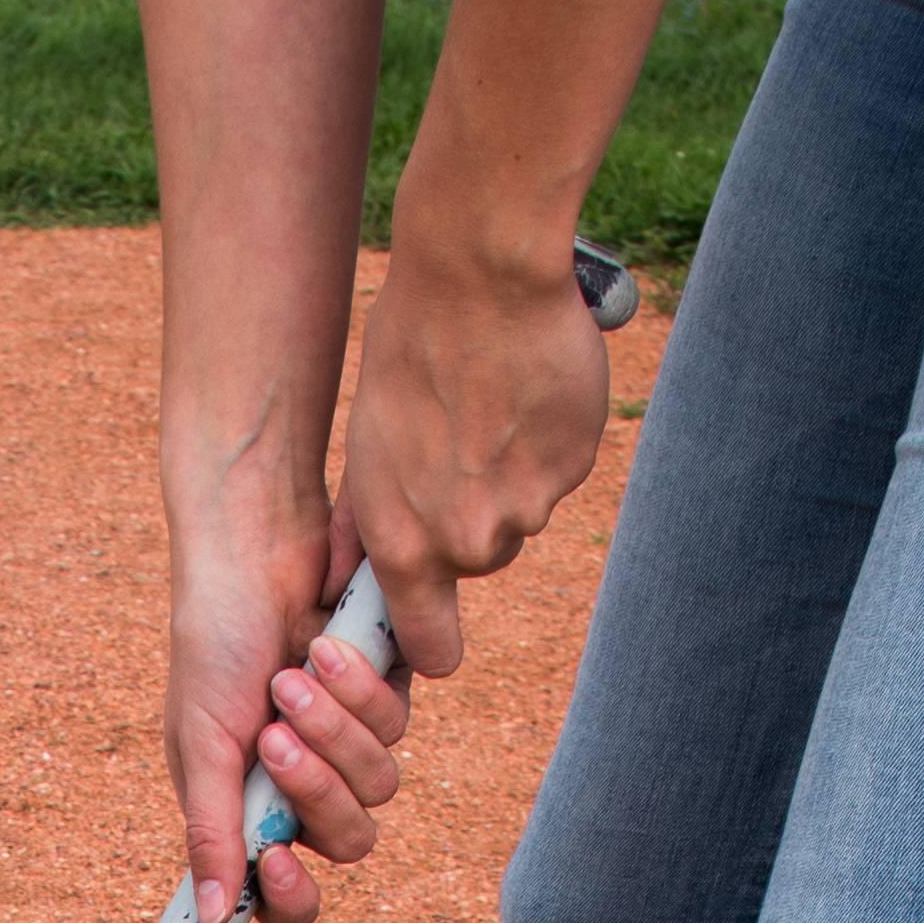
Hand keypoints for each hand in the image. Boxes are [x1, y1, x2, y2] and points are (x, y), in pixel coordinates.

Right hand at [165, 517, 412, 922]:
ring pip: (381, 782)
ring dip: (337, 728)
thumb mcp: (202, 742)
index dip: (291, 898)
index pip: (286, 895)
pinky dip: (360, 683)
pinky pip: (399, 721)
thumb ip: (211, 832)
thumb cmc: (213, 641)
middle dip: (316, 788)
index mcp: (250, 809)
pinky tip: (324, 640)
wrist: (253, 545)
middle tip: (275, 734)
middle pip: (348, 840)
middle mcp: (304, 785)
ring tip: (295, 669)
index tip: (276, 862)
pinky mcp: (385, 692)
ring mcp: (349, 741)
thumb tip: (213, 919)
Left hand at [344, 216, 613, 679]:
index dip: (431, 642)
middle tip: (457, 440)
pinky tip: (525, 388)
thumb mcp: (365, 444)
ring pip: (524, 509)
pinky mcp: (574, 465)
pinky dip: (549, 437)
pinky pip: (561, 468)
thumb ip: (365, 523)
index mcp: (407, 545)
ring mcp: (529, 505)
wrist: (479, 275)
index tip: (432, 628)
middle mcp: (470, 540)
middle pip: (482, 559)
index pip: (430, 648)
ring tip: (489, 402)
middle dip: (473, 513)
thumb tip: (348, 582)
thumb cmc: (408, 350)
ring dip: (512, 470)